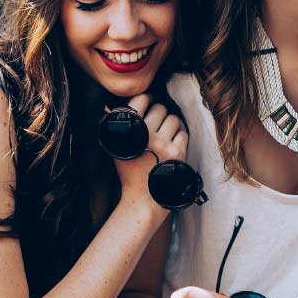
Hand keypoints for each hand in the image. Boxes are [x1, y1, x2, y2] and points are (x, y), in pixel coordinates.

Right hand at [113, 94, 187, 211]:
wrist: (143, 199)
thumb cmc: (130, 172)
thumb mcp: (117, 149)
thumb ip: (118, 127)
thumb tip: (113, 105)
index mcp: (129, 132)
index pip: (140, 100)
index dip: (147, 98)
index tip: (149, 100)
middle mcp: (146, 136)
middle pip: (160, 108)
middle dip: (160, 113)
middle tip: (157, 123)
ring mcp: (163, 144)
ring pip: (174, 118)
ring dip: (171, 124)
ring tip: (166, 134)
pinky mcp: (178, 153)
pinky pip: (184, 132)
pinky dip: (179, 136)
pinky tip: (172, 144)